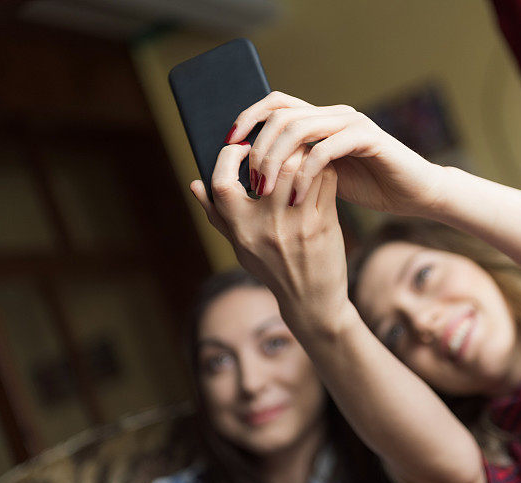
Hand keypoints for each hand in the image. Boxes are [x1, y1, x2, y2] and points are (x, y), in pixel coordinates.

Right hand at [190, 142, 351, 332]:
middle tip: (281, 143)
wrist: (311, 300)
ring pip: (301, 167)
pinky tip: (320, 172)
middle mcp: (266, 226)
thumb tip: (195, 184)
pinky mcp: (323, 224)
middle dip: (276, 148)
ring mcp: (297, 225)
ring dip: (303, 155)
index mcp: (240, 229)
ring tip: (302, 155)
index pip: (222, 182)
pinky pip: (325, 181)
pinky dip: (323, 170)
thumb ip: (217, 216)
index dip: (228, 157)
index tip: (241, 148)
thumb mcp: (239, 246)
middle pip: (270, 166)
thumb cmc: (272, 269)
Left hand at [227, 91, 441, 215]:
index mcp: (320, 120)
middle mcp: (334, 114)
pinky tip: (296, 197)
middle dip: (259, 147)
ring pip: (300, 128)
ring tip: (267, 190)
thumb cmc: (369, 187)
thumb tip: (253, 173)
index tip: (228, 142)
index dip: (249, 117)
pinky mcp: (368, 138)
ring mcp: (351, 123)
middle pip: (282, 115)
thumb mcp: (322, 177)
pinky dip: (306, 173)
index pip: (276, 104)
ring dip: (277, 160)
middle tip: (251, 181)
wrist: (413, 194)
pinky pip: (327, 149)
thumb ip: (295, 167)